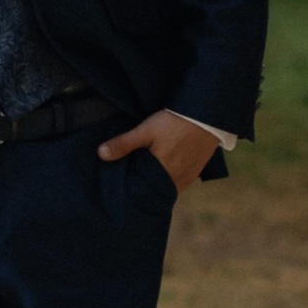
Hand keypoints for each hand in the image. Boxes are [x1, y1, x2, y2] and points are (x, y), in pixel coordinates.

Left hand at [99, 110, 220, 193]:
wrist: (207, 115)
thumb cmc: (175, 122)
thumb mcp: (146, 130)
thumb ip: (124, 144)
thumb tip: (101, 154)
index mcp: (163, 174)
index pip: (144, 192)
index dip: (133, 192)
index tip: (122, 191)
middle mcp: (177, 180)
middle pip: (156, 191)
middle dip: (144, 189)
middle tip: (131, 185)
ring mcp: (189, 176)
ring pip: (169, 187)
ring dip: (158, 184)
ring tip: (145, 178)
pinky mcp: (197, 169)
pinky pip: (181, 182)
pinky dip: (171, 180)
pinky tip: (164, 172)